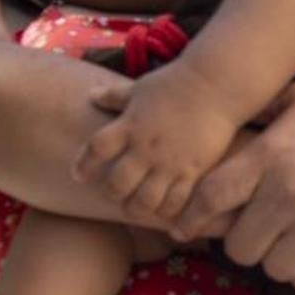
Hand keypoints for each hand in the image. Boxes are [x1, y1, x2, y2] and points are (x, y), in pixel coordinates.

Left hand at [73, 65, 241, 220]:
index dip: (83, 165)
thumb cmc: (176, 83)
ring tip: (139, 208)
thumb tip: (92, 95)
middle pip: (117, 184)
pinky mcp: (192, 170)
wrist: (215, 86)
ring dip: (137, 209)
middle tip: (116, 195)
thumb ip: (115, 96)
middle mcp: (145, 147)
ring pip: (145, 200)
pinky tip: (165, 210)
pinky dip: (167, 211)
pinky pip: (175, 201)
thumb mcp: (140, 87)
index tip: (79, 175)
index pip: (95, 150)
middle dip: (112, 193)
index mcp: (129, 125)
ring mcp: (169, 162)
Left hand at [174, 82, 294, 287]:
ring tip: (292, 241)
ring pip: (273, 268)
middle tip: (259, 233)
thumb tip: (226, 118)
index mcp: (269, 155)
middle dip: (245, 243)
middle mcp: (288, 192)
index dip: (192, 217)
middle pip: (238, 247)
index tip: (187, 227)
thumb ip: (262, 112)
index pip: (208, 198)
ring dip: (278, 259)